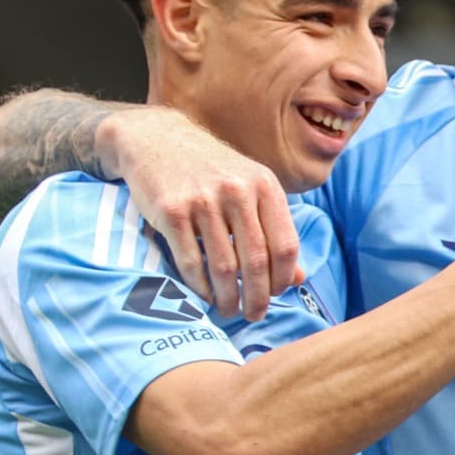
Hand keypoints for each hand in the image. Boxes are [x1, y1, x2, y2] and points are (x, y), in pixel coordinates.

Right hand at [101, 107, 301, 320]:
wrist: (156, 138)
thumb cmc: (211, 171)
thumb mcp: (251, 189)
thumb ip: (275, 230)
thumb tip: (298, 278)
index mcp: (265, 186)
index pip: (285, 245)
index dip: (283, 278)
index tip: (276, 295)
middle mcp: (237, 191)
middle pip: (256, 261)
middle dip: (257, 297)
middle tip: (254, 315)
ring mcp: (202, 201)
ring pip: (223, 267)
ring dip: (228, 298)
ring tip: (229, 310)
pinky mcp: (171, 211)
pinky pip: (191, 262)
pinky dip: (200, 287)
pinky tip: (204, 296)